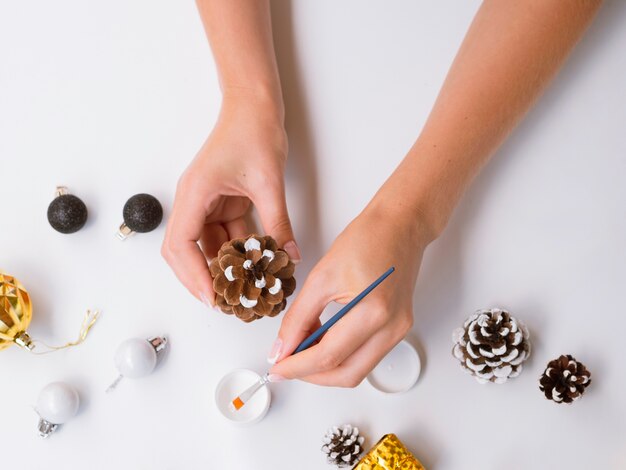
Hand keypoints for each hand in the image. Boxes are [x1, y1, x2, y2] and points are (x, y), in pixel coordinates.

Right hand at [162, 91, 300, 305]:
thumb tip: (288, 256)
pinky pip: (225, 235)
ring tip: (242, 290)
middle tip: (223, 302)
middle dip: (201, 278)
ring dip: (223, 267)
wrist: (254, 106)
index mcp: (194, 194)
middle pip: (185, 250)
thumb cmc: (253, 131)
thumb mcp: (268, 182)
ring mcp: (207, 203)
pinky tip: (254, 266)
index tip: (212, 296)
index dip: (193, 275)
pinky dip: (237, 252)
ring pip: (207, 245)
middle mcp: (195, 201)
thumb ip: (278, 222)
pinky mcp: (222, 203)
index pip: (180, 244)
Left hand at [268, 201, 429, 386]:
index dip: (297, 367)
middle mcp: (391, 328)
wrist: (400, 225)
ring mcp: (399, 331)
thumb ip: (299, 318)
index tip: (276, 367)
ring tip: (301, 348)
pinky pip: (367, 356)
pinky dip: (342, 355)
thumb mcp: (321, 277)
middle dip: (311, 375)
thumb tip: (281, 348)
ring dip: (327, 367)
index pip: (329, 357)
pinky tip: (322, 340)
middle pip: (347, 375)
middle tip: (285, 364)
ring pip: (358, 370)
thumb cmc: (368, 239)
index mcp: (373, 312)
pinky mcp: (398, 328)